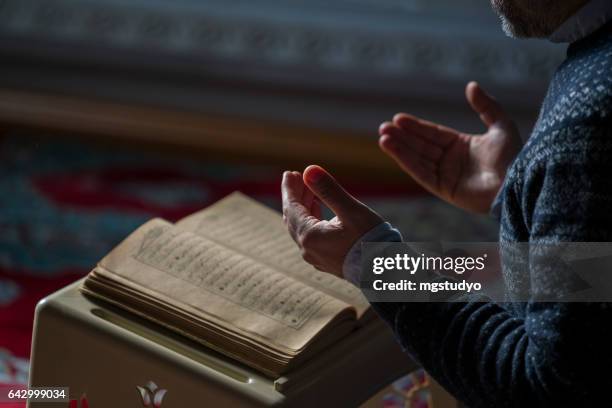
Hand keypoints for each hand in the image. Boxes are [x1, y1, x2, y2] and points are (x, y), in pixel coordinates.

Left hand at [281, 165, 382, 276]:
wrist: (384, 271)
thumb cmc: (370, 240)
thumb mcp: (350, 210)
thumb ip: (328, 190)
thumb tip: (309, 170)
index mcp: (310, 237)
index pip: (291, 208)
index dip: (289, 189)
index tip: (289, 173)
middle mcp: (308, 249)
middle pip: (294, 218)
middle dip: (295, 196)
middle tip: (297, 177)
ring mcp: (316, 257)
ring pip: (302, 228)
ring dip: (304, 207)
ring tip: (309, 190)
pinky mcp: (326, 261)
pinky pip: (311, 237)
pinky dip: (311, 220)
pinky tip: (317, 210)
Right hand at [379, 81, 521, 212]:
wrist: (516, 183)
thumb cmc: (513, 157)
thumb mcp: (501, 125)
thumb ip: (486, 106)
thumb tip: (471, 85)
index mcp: (462, 146)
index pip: (433, 134)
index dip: (416, 126)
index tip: (398, 118)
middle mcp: (451, 161)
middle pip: (421, 146)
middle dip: (402, 137)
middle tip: (383, 127)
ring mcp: (446, 175)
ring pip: (417, 158)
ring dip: (399, 148)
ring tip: (382, 137)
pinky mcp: (443, 189)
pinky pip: (420, 172)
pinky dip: (405, 161)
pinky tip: (392, 149)